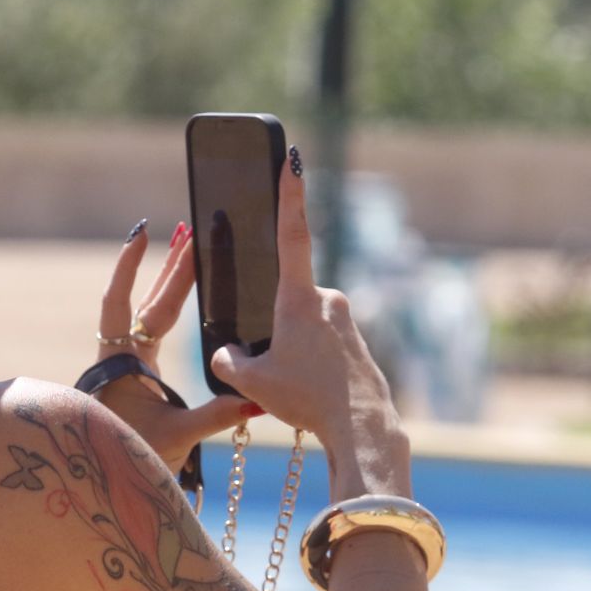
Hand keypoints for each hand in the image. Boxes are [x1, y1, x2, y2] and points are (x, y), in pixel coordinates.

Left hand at [95, 219, 252, 470]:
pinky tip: (182, 292)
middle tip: (191, 230)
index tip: (141, 233)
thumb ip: (216, 415)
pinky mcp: (138, 373)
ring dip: (170, 281)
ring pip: (150, 312)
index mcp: (122, 363)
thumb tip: (256, 401)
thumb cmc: (134, 456)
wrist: (109, 480)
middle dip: (171, 266)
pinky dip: (169, 305)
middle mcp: (122, 356)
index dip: (129, 267)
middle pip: (147, 301)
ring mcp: (129, 363)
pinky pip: (152, 329)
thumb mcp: (178, 436)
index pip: (122, 303)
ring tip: (188, 246)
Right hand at [210, 156, 398, 443]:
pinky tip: (313, 396)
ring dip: (293, 353)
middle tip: (274, 370)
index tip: (293, 159)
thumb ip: (229, 361)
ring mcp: (346, 321)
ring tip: (295, 392)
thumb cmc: (307, 399)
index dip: (289, 195)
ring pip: (304, 328)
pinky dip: (312, 367)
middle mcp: (328, 300)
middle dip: (273, 330)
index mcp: (299, 297)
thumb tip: (227, 355)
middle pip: (286, 302)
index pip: (292, 233)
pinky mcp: (358, 343)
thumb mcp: (251, 382)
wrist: (363, 431)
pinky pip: (323, 348)